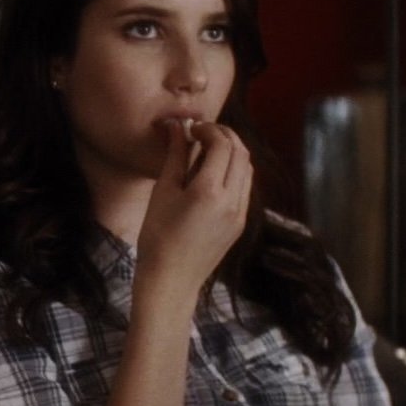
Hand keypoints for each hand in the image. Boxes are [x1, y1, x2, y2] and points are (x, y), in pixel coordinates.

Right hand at [136, 120, 252, 289]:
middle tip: (202, 132)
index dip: (209, 129)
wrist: (171, 279)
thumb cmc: (157, 236)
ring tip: (208, 150)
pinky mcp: (240, 223)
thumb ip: (175, 156)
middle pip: (240, 153)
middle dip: (224, 135)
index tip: (192, 128)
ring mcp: (240, 213)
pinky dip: (234, 171)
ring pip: (247, 169)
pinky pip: (245, 187)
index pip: (222, 145)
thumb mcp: (163, 192)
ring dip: (232, 152)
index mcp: (209, 191)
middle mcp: (232, 201)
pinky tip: (213, 173)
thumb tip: (177, 127)